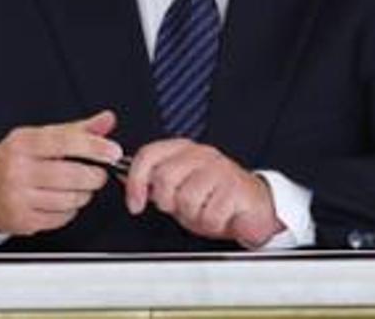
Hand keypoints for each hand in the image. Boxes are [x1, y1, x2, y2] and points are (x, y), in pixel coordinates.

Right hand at [0, 110, 120, 234]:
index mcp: (23, 144)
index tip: (112, 151)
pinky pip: (62, 217)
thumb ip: (75, 130)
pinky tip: (61, 201)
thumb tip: (106, 120)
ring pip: (70, 199)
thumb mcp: (38, 137)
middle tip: (97, 173)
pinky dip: (70, 210)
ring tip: (78, 187)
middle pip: (72, 175)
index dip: (94, 147)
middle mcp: (18, 170)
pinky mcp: (23, 221)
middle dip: (94, 176)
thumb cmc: (12, 161)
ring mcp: (19, 198)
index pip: (65, 142)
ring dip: (83, 194)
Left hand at [124, 138, 284, 247]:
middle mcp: (201, 155)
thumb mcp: (179, 189)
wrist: (253, 207)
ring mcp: (220, 169)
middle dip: (168, 202)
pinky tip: (219, 216)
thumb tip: (121, 178)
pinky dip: (211, 224)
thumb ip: (154, 183)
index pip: (149, 155)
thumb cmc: (215, 197)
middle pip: (164, 178)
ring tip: (204, 211)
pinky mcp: (236, 188)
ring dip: (193, 215)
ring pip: (186, 199)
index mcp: (184, 150)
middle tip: (181, 208)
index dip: (135, 181)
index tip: (135, 204)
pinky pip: (209, 215)